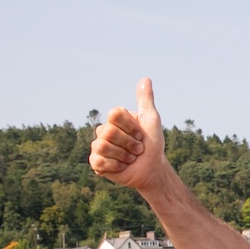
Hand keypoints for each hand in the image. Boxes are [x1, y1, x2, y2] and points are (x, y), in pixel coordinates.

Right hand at [89, 78, 165, 192]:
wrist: (153, 170)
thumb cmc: (153, 145)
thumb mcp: (151, 120)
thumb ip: (146, 100)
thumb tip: (146, 78)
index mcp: (115, 119)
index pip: (114, 114)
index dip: (131, 127)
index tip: (141, 134)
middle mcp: (104, 131)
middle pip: (109, 131)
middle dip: (130, 143)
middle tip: (138, 149)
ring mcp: (98, 147)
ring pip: (103, 145)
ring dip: (123, 155)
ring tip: (131, 158)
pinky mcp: (96, 163)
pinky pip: (99, 160)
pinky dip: (115, 166)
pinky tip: (121, 167)